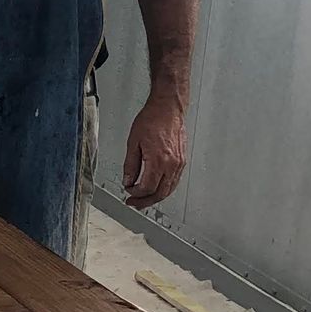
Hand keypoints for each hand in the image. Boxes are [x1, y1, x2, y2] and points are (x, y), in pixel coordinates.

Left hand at [123, 90, 186, 210]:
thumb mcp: (133, 142)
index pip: (146, 188)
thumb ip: (130, 165)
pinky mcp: (182, 161)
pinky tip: (157, 189)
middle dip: (145, 202)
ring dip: (155, 198)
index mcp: (158, 160)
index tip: (128, 191)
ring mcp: (179, 163)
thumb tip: (128, 180)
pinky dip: (165, 189)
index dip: (135, 193)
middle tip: (134, 203)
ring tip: (144, 199)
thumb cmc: (152, 119)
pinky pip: (174, 182)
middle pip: (159, 193)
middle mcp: (171, 164)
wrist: (168, 108)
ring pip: (169, 190)